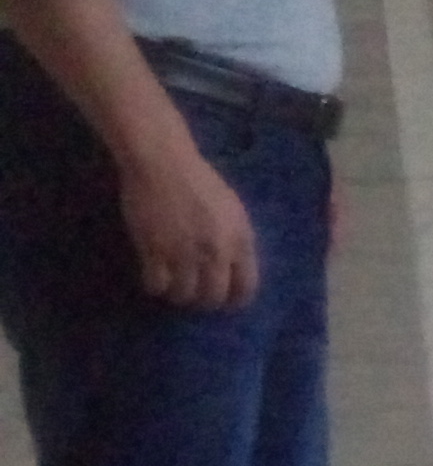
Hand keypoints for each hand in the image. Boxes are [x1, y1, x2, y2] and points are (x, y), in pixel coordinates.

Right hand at [121, 141, 257, 308]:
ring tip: (173, 287)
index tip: (226, 303)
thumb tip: (237, 270)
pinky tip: (154, 278)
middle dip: (205, 301)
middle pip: (213, 296)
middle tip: (194, 295)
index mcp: (240, 241)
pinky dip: (155, 286)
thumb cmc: (199, 181)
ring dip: (179, 295)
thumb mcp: (233, 211)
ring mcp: (184, 252)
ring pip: (184, 295)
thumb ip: (237, 241)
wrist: (162, 162)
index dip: (235, 300)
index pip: (246, 287)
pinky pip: (156, 284)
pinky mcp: (154, 249)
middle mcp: (216, 252)